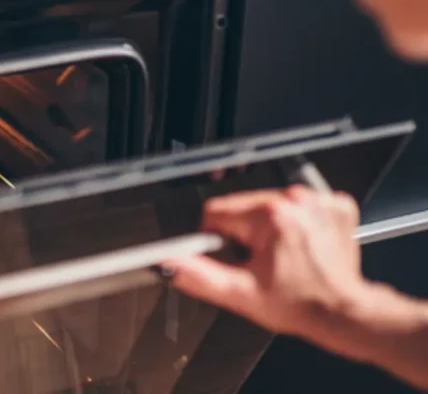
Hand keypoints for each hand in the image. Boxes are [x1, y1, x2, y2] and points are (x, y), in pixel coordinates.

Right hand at [165, 185, 370, 343]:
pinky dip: (298, 221)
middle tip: (262, 261)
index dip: (218, 238)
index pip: (216, 211)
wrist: (345, 314)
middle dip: (245, 232)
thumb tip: (170, 261)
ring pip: (269, 203)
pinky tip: (303, 244)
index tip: (237, 257)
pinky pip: (300, 203)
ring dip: (269, 226)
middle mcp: (294, 200)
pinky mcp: (334, 204)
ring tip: (284, 255)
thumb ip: (200, 275)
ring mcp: (317, 201)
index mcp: (268, 217)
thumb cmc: (301, 305)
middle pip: (243, 206)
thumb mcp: (241, 293)